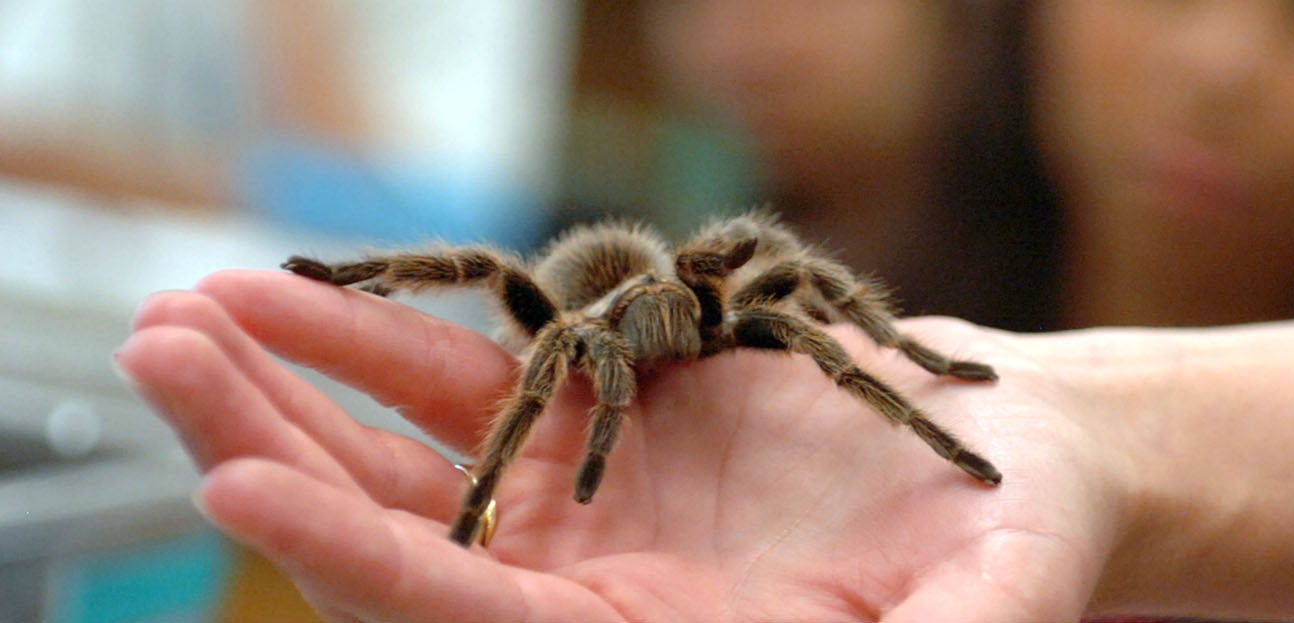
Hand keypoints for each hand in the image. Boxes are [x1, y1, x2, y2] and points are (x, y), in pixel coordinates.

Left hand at [118, 270, 1128, 621]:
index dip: (356, 560)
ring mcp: (579, 504)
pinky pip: (465, 373)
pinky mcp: (596, 419)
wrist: (1012, 468)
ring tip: (180, 319)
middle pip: (392, 538)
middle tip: (159, 363)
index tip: (239, 495)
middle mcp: (587, 591)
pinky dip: (373, 334)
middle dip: (267, 458)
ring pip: (402, 454)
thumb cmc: (1018, 551)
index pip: (472, 619)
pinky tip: (287, 293)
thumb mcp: (991, 610)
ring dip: (285, 391)